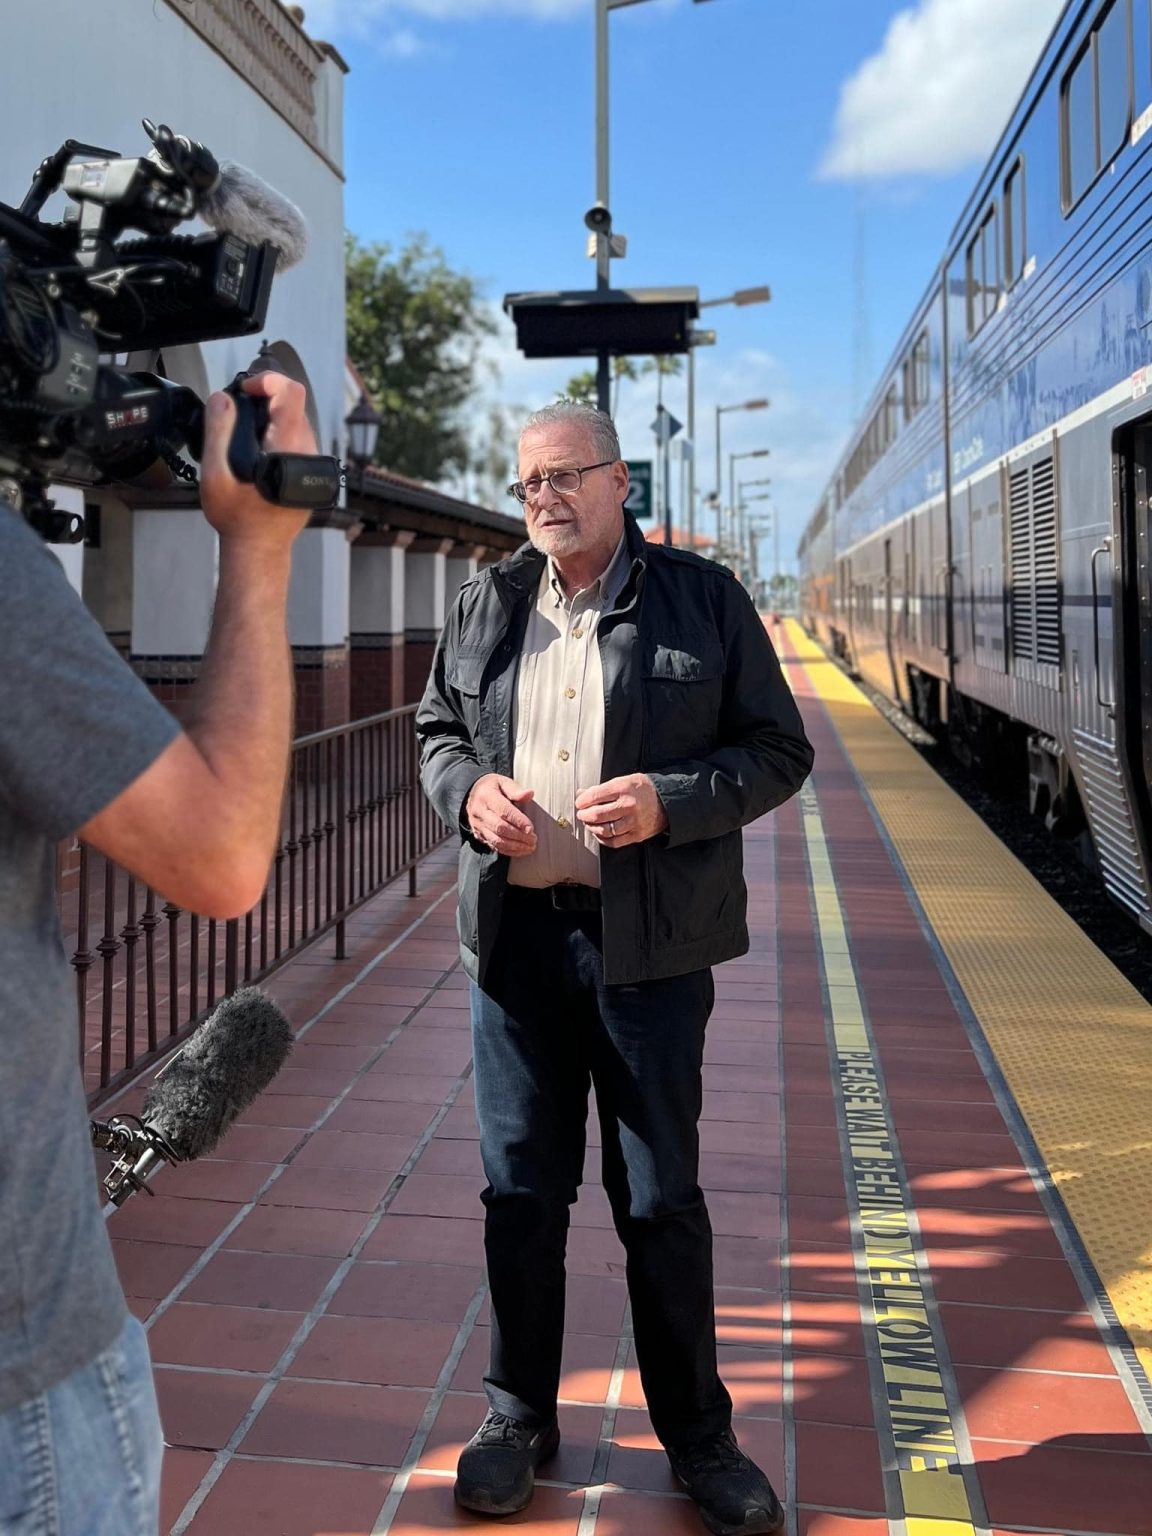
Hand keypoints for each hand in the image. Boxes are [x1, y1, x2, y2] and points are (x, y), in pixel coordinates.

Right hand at [199, 374, 316, 546]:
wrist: (259, 549)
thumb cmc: (237, 519)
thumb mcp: (214, 476)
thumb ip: (217, 432)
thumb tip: (222, 398)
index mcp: (288, 449)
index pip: (292, 393)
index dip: (268, 380)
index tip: (246, 390)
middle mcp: (307, 453)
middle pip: (293, 404)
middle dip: (265, 400)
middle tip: (237, 413)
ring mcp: (312, 461)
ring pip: (296, 420)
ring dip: (271, 417)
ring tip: (245, 433)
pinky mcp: (310, 469)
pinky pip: (297, 437)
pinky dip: (277, 432)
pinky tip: (258, 450)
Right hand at [465, 774, 537, 856]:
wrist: (473, 794)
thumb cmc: (492, 787)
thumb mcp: (503, 782)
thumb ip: (516, 789)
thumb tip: (529, 794)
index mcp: (486, 796)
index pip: (503, 811)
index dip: (518, 821)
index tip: (530, 828)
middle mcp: (479, 812)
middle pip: (500, 828)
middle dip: (519, 836)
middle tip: (533, 839)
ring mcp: (478, 825)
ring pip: (496, 840)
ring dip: (515, 846)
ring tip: (530, 846)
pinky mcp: (479, 834)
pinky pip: (494, 846)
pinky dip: (509, 850)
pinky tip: (521, 850)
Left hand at [575, 773, 667, 847]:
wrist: (667, 801)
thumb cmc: (643, 789)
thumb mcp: (624, 781)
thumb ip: (602, 788)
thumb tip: (581, 794)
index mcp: (623, 788)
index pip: (595, 796)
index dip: (582, 801)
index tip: (579, 803)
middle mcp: (628, 805)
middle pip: (597, 815)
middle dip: (584, 815)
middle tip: (582, 814)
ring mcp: (633, 822)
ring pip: (604, 830)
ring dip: (592, 827)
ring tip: (589, 823)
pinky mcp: (637, 835)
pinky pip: (614, 841)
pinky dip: (603, 839)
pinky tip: (599, 833)